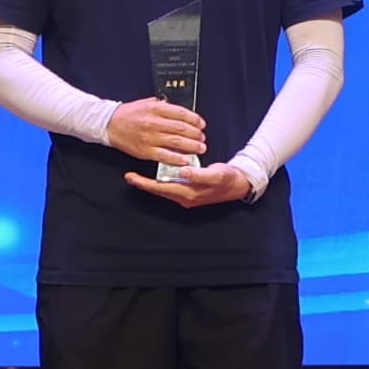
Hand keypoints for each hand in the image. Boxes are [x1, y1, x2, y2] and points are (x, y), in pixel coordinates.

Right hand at [103, 97, 207, 167]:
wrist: (110, 124)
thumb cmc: (129, 114)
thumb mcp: (147, 103)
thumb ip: (164, 107)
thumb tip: (182, 113)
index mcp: (155, 108)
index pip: (181, 113)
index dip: (195, 119)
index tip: (201, 124)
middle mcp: (153, 122)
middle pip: (181, 128)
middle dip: (196, 134)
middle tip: (202, 137)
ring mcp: (150, 137)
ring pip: (176, 142)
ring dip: (191, 146)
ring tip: (200, 148)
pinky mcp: (145, 150)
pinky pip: (165, 155)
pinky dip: (177, 158)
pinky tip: (186, 159)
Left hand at [127, 161, 254, 208]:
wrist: (239, 184)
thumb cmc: (228, 178)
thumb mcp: (216, 175)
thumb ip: (199, 174)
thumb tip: (183, 171)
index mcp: (189, 193)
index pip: (161, 189)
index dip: (146, 183)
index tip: (132, 177)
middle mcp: (185, 197)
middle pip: (159, 190)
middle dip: (143, 183)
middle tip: (129, 175)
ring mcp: (186, 195)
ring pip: (163, 189)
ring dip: (150, 183)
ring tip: (138, 175)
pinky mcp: (189, 190)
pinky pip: (170, 186)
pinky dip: (161, 180)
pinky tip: (157, 174)